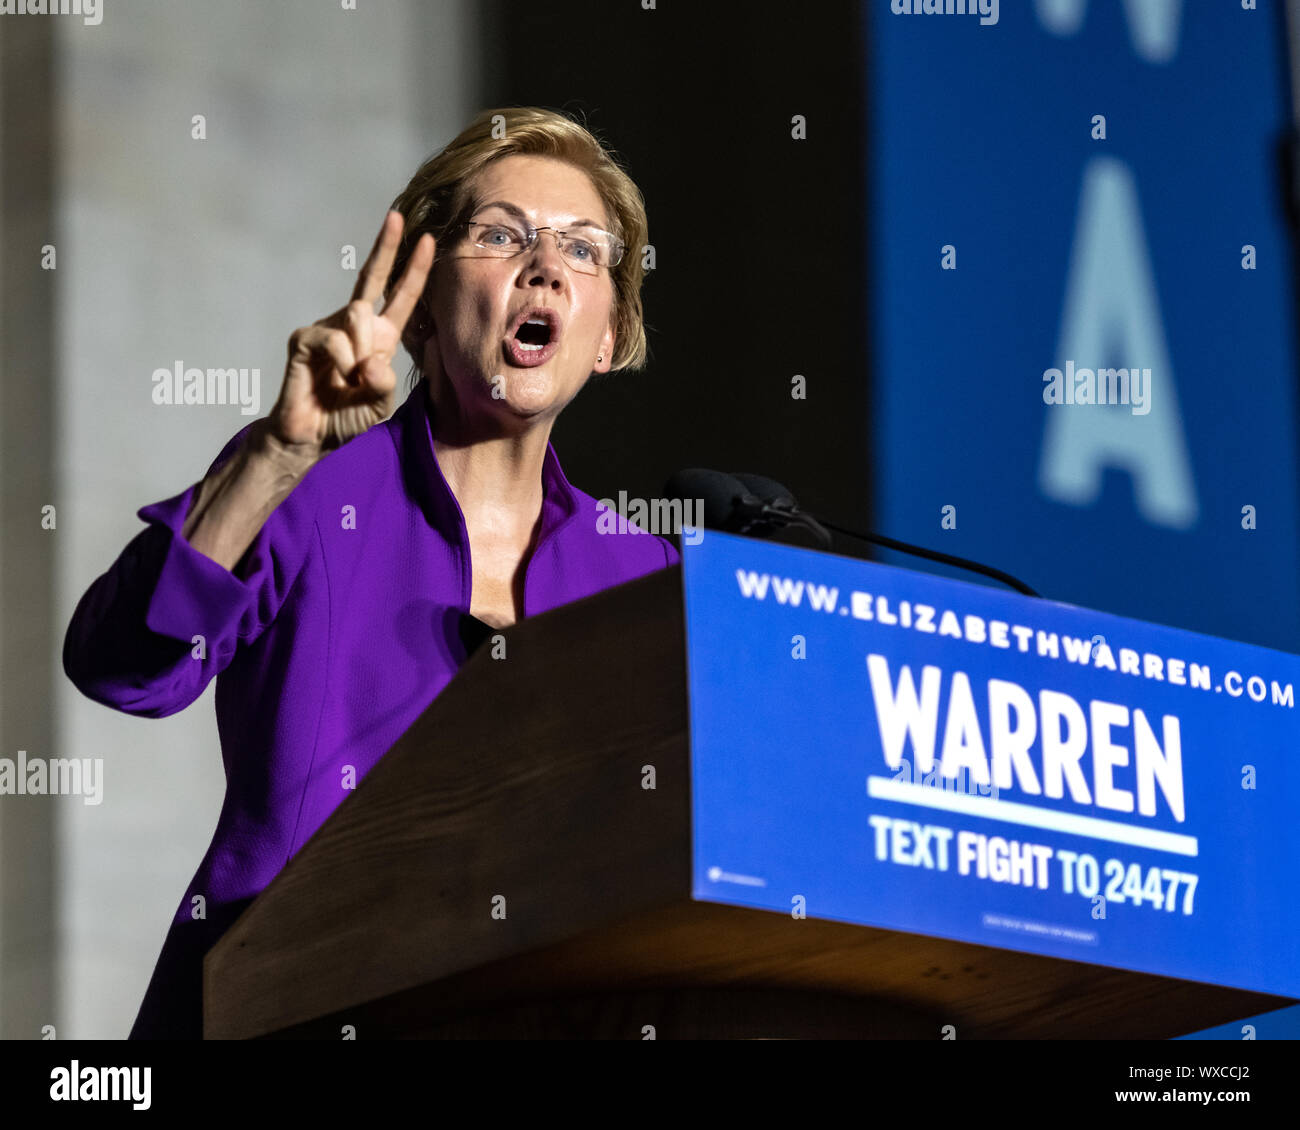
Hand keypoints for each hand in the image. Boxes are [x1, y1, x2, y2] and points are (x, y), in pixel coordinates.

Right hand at [268, 211, 434, 455]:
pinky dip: (341, 362)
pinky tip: (334, 378)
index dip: (414, 271)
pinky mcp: (305, 339)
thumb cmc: (346, 419)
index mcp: (381, 339)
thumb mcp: (378, 404)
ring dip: (361, 353)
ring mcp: (328, 328)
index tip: (428, 241)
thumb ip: (383, 384)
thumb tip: (371, 359)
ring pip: (357, 316)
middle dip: (385, 247)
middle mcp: (355, 326)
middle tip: (395, 218)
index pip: (400, 298)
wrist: (312, 437)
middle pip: (371, 278)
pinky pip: (334, 339)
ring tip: (350, 380)